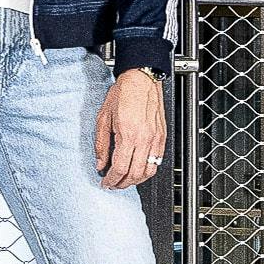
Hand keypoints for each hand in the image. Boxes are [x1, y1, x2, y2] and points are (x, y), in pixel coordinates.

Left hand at [95, 69, 166, 188]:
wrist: (141, 78)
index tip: (105, 183)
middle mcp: (144, 139)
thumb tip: (100, 163)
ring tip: (125, 180)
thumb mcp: (103, 117)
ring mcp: (156, 139)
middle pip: (135, 174)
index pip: (120, 168)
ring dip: (136, 180)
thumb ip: (101, 144)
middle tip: (114, 184)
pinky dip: (148, 170)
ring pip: (149, 171)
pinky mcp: (162, 137)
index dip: (111, 180)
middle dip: (123, 184)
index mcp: (128, 134)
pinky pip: (158, 161)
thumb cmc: (123, 93)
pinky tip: (138, 168)